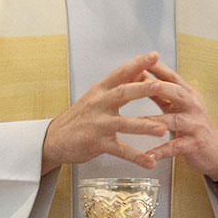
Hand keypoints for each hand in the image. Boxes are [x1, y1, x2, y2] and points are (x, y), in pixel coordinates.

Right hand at [40, 52, 170, 174]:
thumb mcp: (96, 97)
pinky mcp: (97, 143)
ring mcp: (98, 124)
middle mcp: (99, 104)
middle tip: (161, 86)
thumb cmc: (80, 117)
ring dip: (144, 126)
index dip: (138, 64)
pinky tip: (150, 161)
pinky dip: (137, 157)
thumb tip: (140, 70)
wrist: (55, 139)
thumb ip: (118, 85)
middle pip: (123, 93)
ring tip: (162, 129)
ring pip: (124, 123)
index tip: (154, 56)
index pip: (120, 73)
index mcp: (100, 90)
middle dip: (143, 89)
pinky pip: (120, 150)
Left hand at [139, 59, 217, 180]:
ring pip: (175, 120)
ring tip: (138, 122)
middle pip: (177, 93)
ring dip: (155, 121)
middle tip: (141, 83)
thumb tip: (141, 75)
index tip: (138, 59)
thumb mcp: (178, 106)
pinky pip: (176, 147)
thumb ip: (161, 93)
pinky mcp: (195, 144)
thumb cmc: (193, 125)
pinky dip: (162, 151)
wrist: (216, 151)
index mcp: (187, 94)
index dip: (156, 68)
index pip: (172, 77)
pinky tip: (149, 155)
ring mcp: (195, 125)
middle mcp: (193, 106)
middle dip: (160, 87)